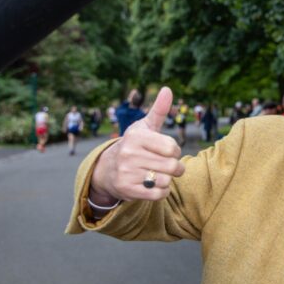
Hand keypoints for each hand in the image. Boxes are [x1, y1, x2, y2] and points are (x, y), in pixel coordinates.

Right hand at [89, 87, 184, 202]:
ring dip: (167, 180)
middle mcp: (129, 154)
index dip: (175, 151)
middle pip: (172, 166)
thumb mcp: (145, 127)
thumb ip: (159, 110)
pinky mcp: (127, 190)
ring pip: (166, 181)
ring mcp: (127, 173)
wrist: (107, 169)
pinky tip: (154, 185)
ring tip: (158, 174)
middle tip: (169, 166)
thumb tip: (168, 89)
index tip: (168, 151)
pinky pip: (159, 194)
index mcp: (136, 137)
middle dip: (176, 168)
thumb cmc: (134, 145)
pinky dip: (162, 191)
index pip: (172, 148)